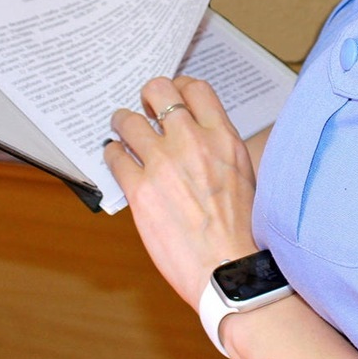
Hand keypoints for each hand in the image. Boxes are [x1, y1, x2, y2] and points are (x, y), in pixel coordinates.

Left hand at [104, 75, 258, 308]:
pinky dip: (112, 154)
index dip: (179, 87)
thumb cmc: (244, 233)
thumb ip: (220, 149)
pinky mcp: (140, 190)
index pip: (196, 89)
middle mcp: (192, 142)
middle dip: (148, 95)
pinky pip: (114, 156)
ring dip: (122, 122)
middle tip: (145, 108)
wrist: (231, 271)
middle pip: (158, 90)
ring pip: (128, 120)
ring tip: (121, 130)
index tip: (172, 95)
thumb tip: (200, 139)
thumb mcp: (245, 176)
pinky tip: (115, 159)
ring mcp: (163, 163)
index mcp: (223, 138)